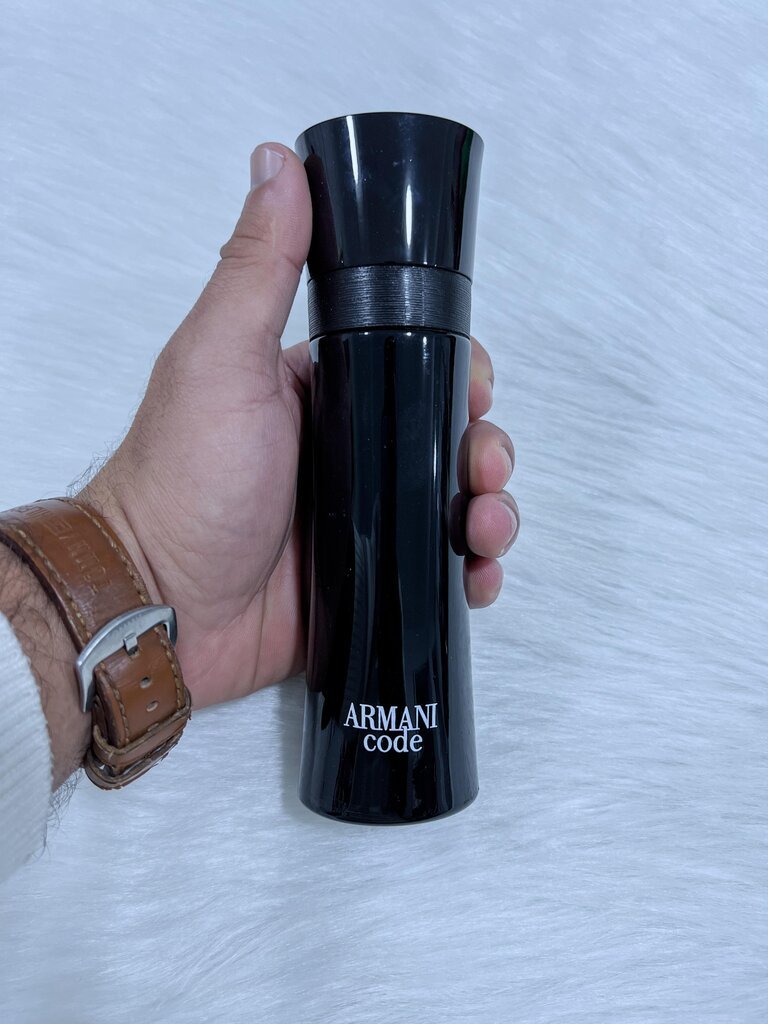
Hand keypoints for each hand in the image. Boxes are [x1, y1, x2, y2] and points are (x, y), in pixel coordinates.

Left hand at [80, 143, 519, 710]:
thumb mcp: (220, 358)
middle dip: (484, 447)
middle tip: (483, 467)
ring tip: (485, 527)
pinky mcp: (366, 575)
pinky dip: (472, 569)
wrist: (164, 605)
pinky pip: (438, 567)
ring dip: (490, 508)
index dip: (457, 371)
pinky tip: (478, 570)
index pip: (410, 364)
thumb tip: (280, 167)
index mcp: (318, 392)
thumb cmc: (184, 481)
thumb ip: (258, 266)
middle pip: (444, 435)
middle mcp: (343, 451)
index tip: (479, 385)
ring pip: (451, 501)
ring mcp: (358, 517)